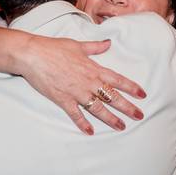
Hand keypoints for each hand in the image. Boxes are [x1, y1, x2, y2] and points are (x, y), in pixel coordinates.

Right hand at [19, 36, 145, 134]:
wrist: (33, 55)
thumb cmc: (54, 47)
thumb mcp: (77, 45)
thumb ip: (95, 47)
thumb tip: (108, 43)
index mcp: (93, 68)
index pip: (117, 80)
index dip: (131, 87)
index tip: (142, 95)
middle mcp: (88, 82)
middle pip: (112, 97)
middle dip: (127, 107)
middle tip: (139, 116)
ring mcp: (76, 92)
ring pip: (98, 108)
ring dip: (110, 118)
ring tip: (121, 126)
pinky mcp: (63, 99)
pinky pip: (76, 114)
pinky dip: (83, 124)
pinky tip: (90, 131)